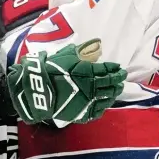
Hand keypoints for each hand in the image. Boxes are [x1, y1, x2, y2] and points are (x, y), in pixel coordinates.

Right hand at [6, 39, 126, 123]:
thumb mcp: (65, 55)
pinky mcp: (81, 113)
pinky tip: (104, 104)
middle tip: (121, 78)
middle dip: (117, 81)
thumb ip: (81, 52)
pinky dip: (103, 107)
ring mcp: (88, 101)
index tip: (119, 68)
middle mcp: (92, 87)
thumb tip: (93, 46)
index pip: (107, 70)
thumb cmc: (49, 69)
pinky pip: (97, 111)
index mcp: (88, 71)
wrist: (36, 89)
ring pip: (106, 98)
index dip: (115, 69)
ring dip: (113, 94)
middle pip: (110, 84)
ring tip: (116, 90)